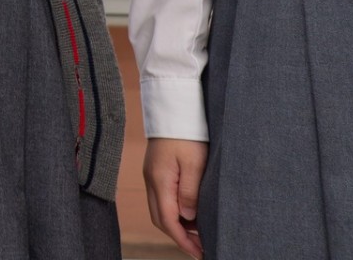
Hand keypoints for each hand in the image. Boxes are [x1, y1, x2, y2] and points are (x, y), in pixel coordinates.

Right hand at [144, 137, 207, 257]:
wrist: (174, 108)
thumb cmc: (187, 133)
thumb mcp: (195, 163)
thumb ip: (190, 192)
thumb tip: (187, 218)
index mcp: (160, 181)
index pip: (168, 220)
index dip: (182, 240)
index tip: (199, 253)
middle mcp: (151, 180)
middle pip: (160, 218)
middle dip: (179, 236)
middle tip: (201, 248)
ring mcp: (152, 175)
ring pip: (160, 209)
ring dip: (177, 225)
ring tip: (199, 233)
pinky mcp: (156, 170)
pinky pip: (162, 198)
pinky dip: (175, 211)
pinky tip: (190, 213)